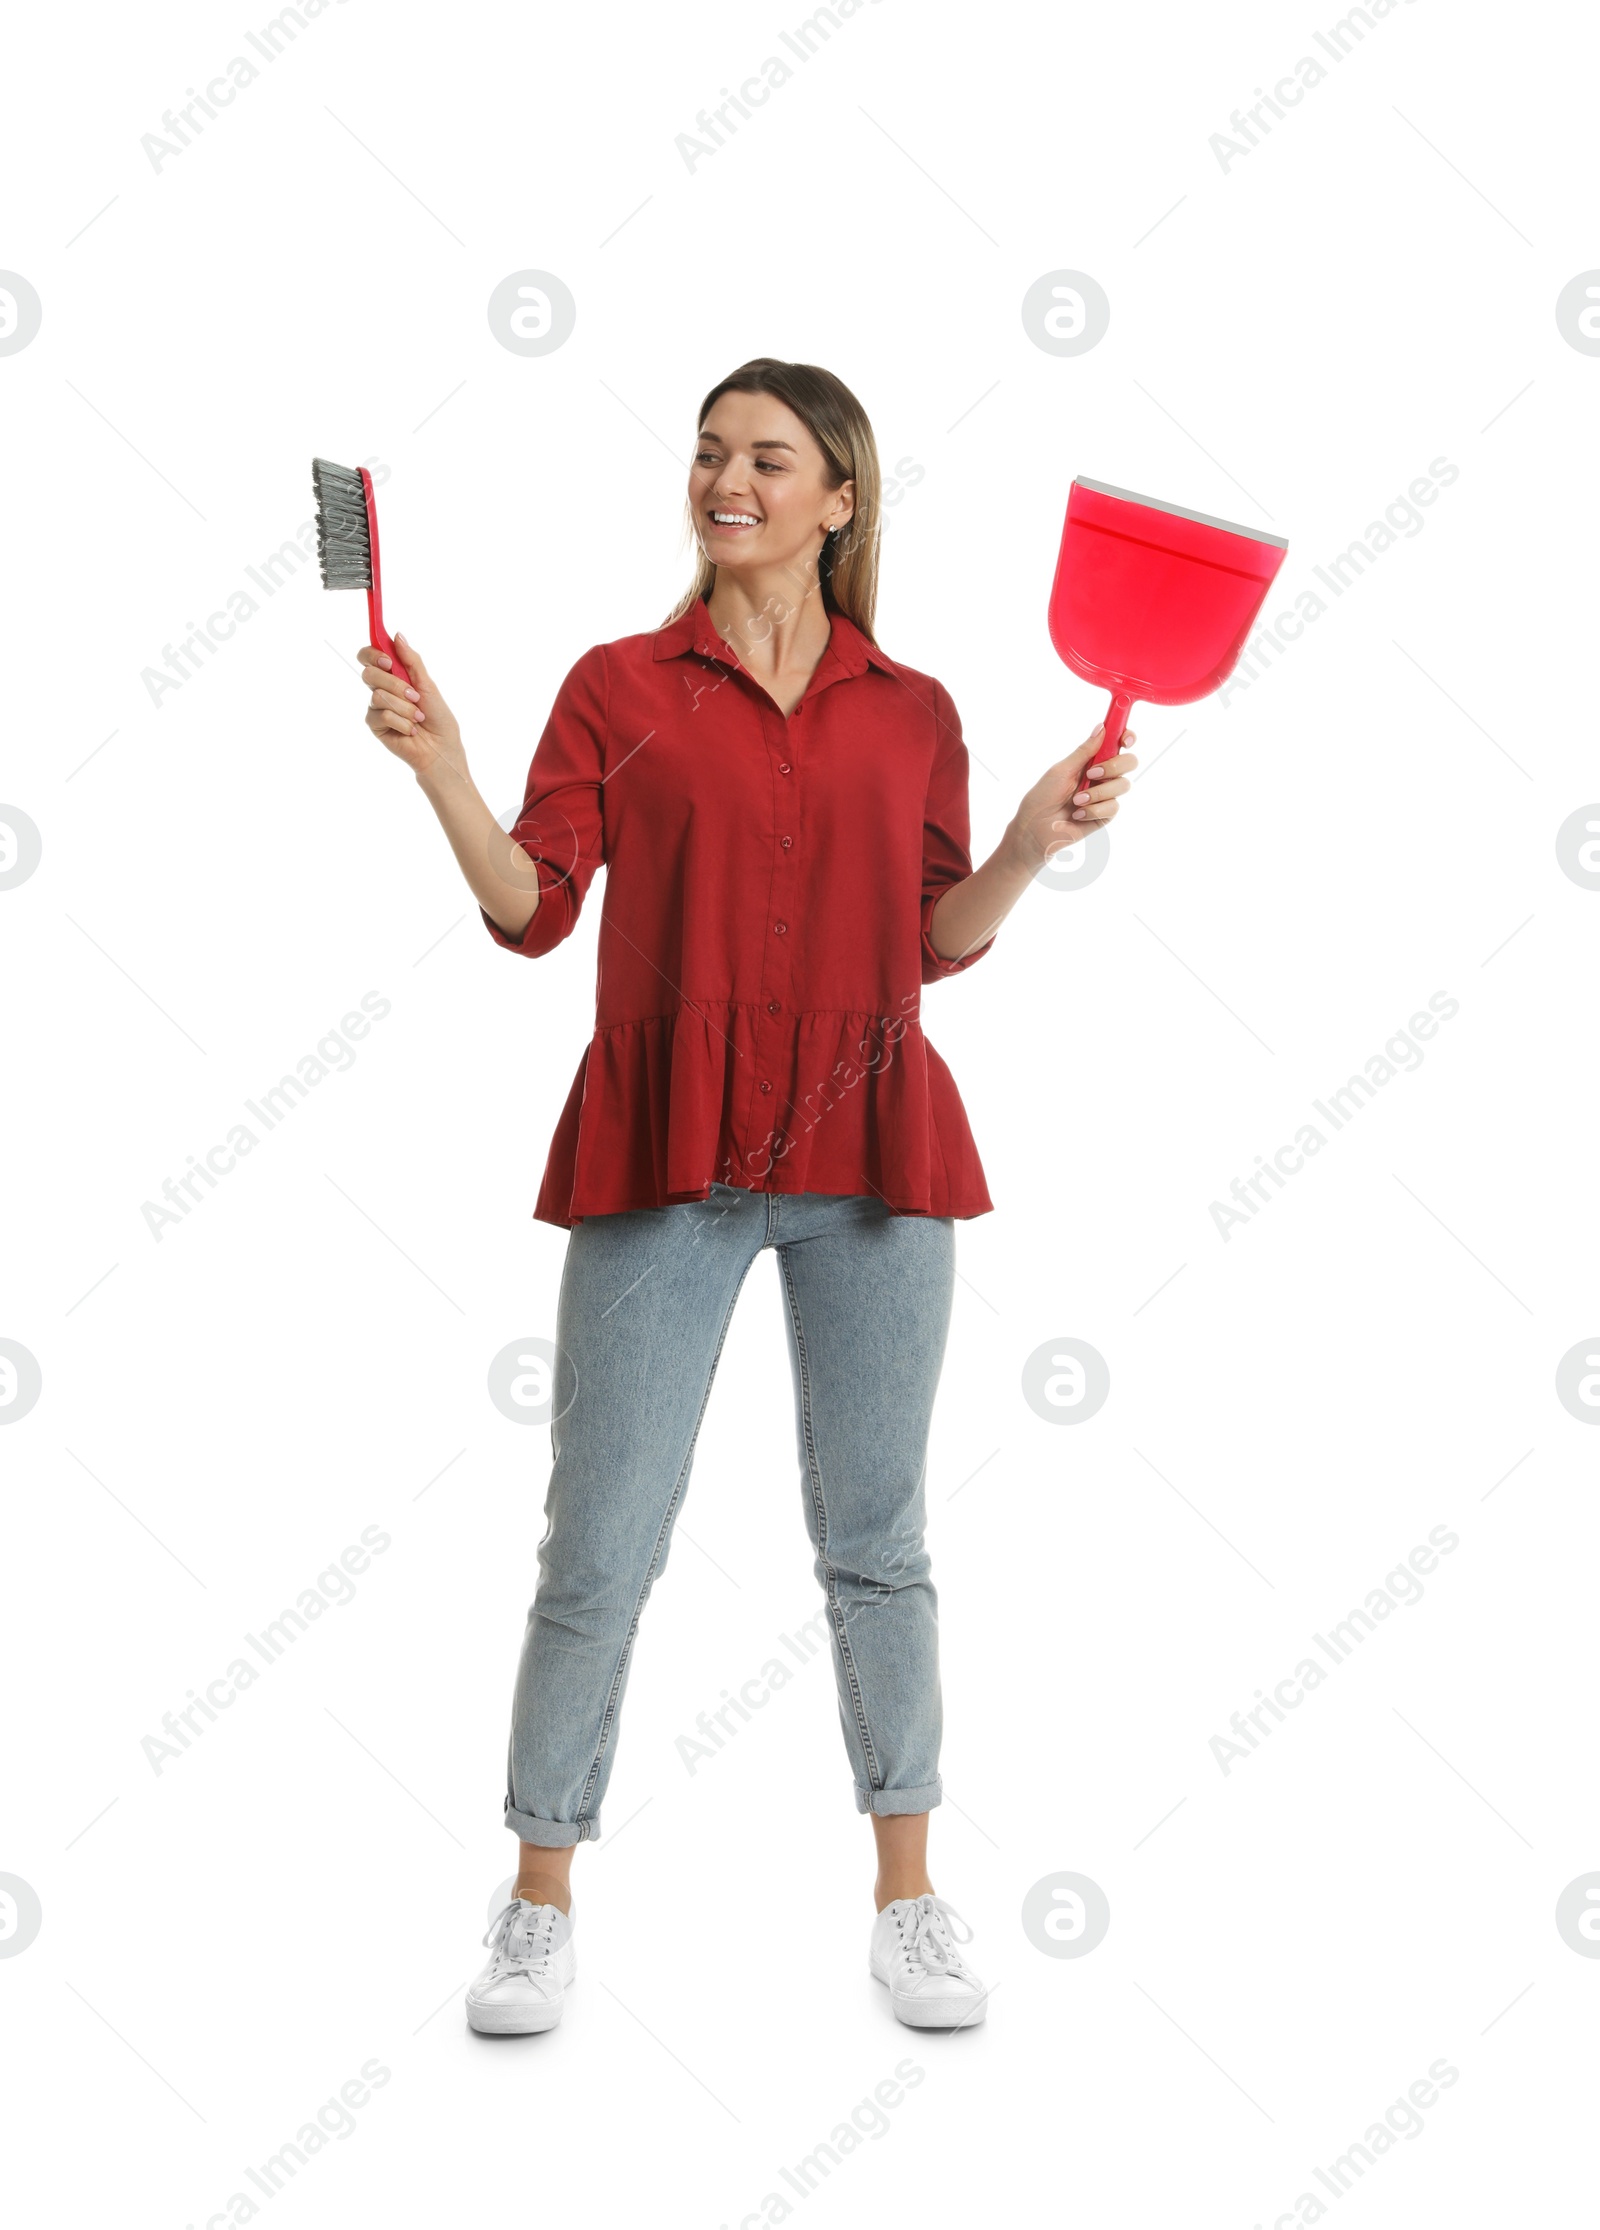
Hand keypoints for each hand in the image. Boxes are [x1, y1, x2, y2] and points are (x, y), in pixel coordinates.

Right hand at [357, 631, 465, 781]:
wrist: (441, 748)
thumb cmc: (438, 718)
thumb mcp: (428, 685)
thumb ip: (412, 661)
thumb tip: (397, 634)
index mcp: (393, 675)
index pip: (370, 656)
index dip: (373, 654)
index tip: (388, 660)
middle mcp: (381, 689)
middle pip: (369, 673)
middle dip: (394, 683)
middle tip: (413, 694)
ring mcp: (376, 707)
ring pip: (378, 695)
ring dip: (404, 707)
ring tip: (418, 716)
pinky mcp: (375, 725)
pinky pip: (382, 715)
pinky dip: (401, 722)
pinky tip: (411, 730)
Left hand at [1005, 720, 1137, 868]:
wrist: (1035, 829)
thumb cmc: (1043, 797)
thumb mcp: (1062, 770)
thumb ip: (1084, 751)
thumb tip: (1101, 727)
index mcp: (1092, 760)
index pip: (1117, 743)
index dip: (1127, 737)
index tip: (1126, 739)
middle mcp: (1102, 776)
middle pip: (1129, 762)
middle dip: (1114, 766)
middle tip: (1091, 774)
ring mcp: (1105, 796)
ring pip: (1123, 785)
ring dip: (1098, 792)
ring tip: (1076, 800)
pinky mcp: (1105, 815)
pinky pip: (1113, 807)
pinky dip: (1094, 809)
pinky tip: (1078, 814)